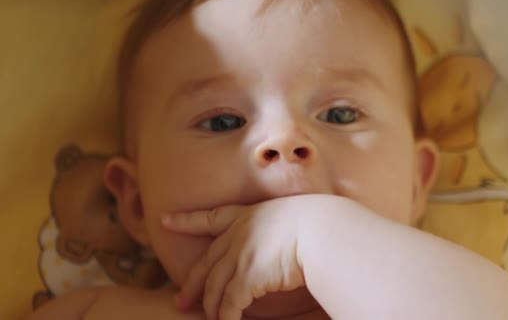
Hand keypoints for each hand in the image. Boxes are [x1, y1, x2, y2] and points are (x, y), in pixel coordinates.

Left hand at [161, 197, 306, 319]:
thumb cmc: (317, 224)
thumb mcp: (289, 216)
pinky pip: (229, 305)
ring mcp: (240, 255)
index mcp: (247, 215)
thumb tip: (275, 247)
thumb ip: (274, 230)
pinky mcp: (247, 277)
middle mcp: (238, 234)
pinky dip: (226, 318)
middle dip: (191, 285)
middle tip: (179, 301)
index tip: (165, 221)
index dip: (186, 221)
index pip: (209, 218)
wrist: (324, 230)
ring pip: (214, 288)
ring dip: (211, 308)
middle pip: (206, 263)